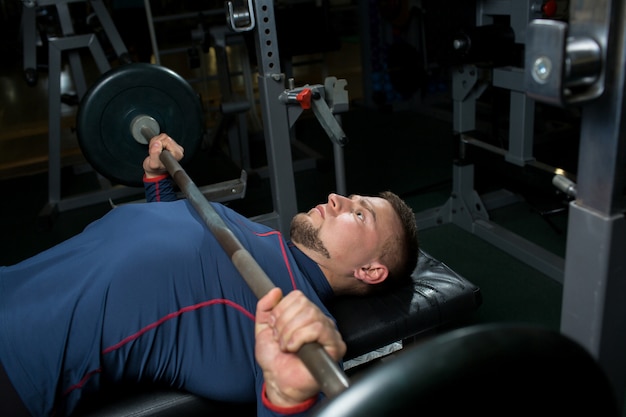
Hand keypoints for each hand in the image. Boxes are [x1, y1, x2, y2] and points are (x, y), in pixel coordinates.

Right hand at [142, 134, 184, 177]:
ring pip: (163, 136)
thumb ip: (154, 154)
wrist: (155, 170)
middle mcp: (178, 150)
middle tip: (154, 152)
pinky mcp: (171, 143)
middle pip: (165, 137)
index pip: (166, 141)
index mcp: (177, 154)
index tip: (157, 154)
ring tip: (155, 151)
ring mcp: (175, 146)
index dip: (158, 146)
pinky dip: (156, 141)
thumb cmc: (155, 169)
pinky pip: (161, 136)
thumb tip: (157, 143)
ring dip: (155, 143)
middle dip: (156, 143)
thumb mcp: (153, 164)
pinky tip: (156, 149)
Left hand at [255, 288, 345, 406]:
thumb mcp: (263, 328)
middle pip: (303, 304)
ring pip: (310, 315)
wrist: (278, 381)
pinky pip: (318, 328)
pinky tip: (295, 349)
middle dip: (284, 323)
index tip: (275, 328)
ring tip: (288, 346)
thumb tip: (276, 291)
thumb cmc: (275, 359)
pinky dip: (300, 338)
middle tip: (281, 339)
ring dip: (290, 333)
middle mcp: (319, 320)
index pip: (297, 296)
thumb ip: (265, 307)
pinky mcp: (335, 345)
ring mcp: (329, 332)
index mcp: (305, 314)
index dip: (281, 311)